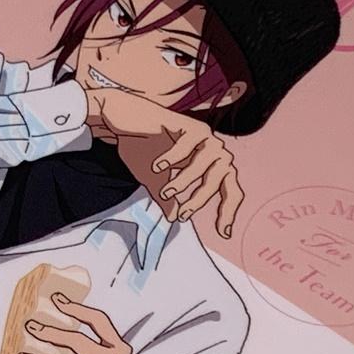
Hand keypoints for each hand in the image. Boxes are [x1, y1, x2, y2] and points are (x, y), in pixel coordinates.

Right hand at [84, 87, 245, 237]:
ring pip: (206, 165)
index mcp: (210, 165)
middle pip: (223, 179)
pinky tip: (157, 166)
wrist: (123, 120)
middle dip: (202, 199)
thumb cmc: (141, 147)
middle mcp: (214, 150)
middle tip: (184, 214)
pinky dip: (172, 160)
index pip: (230, 190)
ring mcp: (205, 136)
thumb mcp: (155, 182)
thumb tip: (174, 218)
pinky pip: (187, 147)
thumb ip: (168, 199)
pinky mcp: (192, 125)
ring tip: (165, 191)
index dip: (229, 211)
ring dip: (185, 182)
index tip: (223, 232)